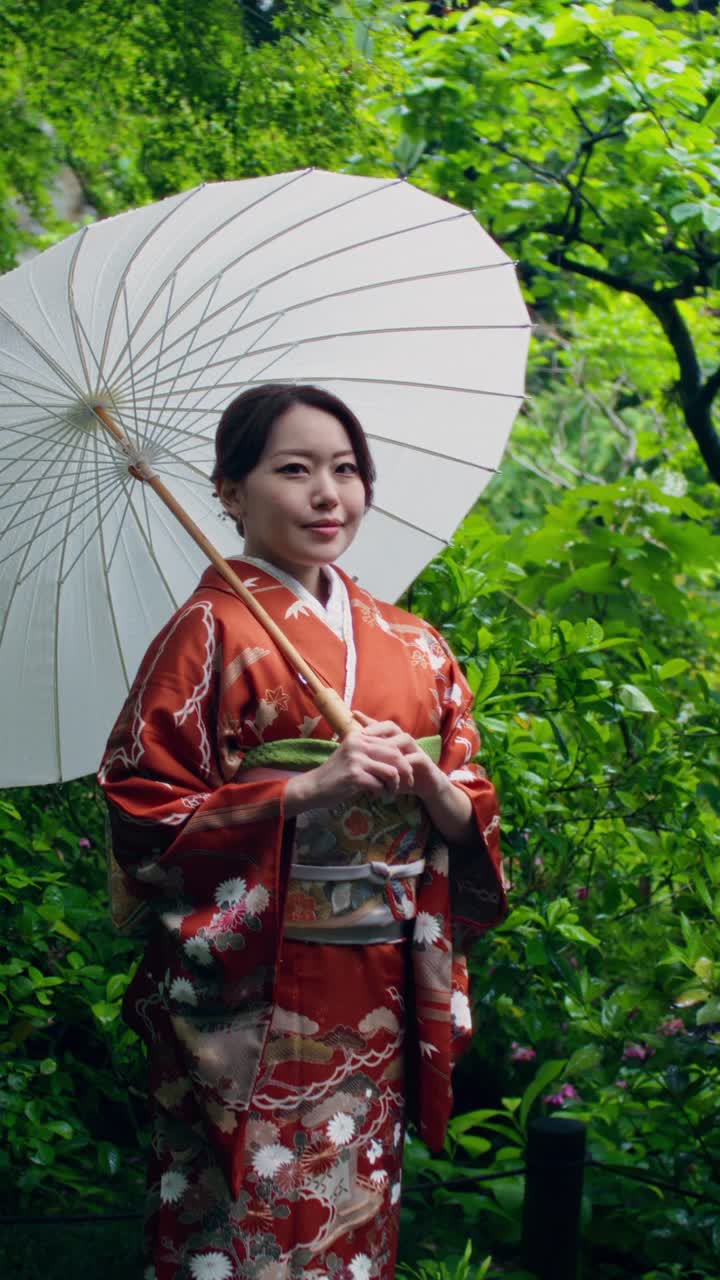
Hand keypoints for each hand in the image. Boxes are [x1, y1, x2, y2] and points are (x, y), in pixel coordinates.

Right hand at [284, 726, 413, 815]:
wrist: (313, 787)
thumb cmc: (336, 774)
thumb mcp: (353, 755)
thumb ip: (371, 751)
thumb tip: (400, 755)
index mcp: (359, 736)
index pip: (391, 743)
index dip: (403, 759)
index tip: (406, 772)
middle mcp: (358, 744)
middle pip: (395, 755)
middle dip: (405, 772)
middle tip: (406, 784)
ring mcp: (356, 759)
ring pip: (391, 771)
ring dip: (394, 785)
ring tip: (389, 792)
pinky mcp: (354, 776)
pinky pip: (379, 785)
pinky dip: (380, 793)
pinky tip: (374, 796)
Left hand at [351, 712, 447, 803]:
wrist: (427, 787)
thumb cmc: (402, 776)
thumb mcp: (384, 769)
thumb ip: (370, 762)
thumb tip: (349, 757)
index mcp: (394, 742)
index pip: (380, 726)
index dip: (367, 720)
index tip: (353, 714)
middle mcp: (405, 742)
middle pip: (392, 727)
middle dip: (378, 728)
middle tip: (364, 734)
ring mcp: (416, 750)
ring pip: (405, 739)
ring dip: (391, 744)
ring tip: (378, 750)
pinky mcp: (425, 762)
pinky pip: (416, 758)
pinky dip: (405, 763)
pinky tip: (394, 770)